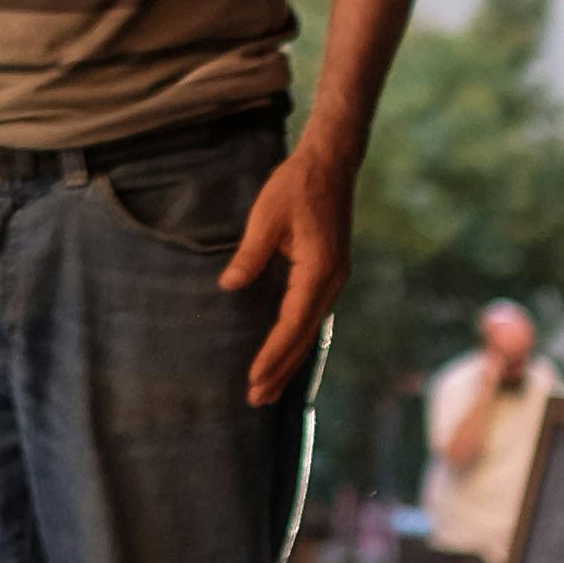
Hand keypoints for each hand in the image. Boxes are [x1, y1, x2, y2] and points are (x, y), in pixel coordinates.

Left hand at [222, 131, 361, 407]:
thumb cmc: (296, 185)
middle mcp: (332, 281)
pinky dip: (296, 339)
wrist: (330, 163)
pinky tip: (284, 353)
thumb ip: (250, 253)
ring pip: (310, 330)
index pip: (293, 323)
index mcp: (319, 270)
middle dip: (281, 369)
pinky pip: (311, 316)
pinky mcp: (328, 273)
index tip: (254, 379)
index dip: (273, 354)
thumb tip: (230, 285)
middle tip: (256, 399)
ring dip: (289, 359)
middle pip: (305, 336)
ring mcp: (333, 279)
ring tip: (267, 388)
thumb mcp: (267, 216)